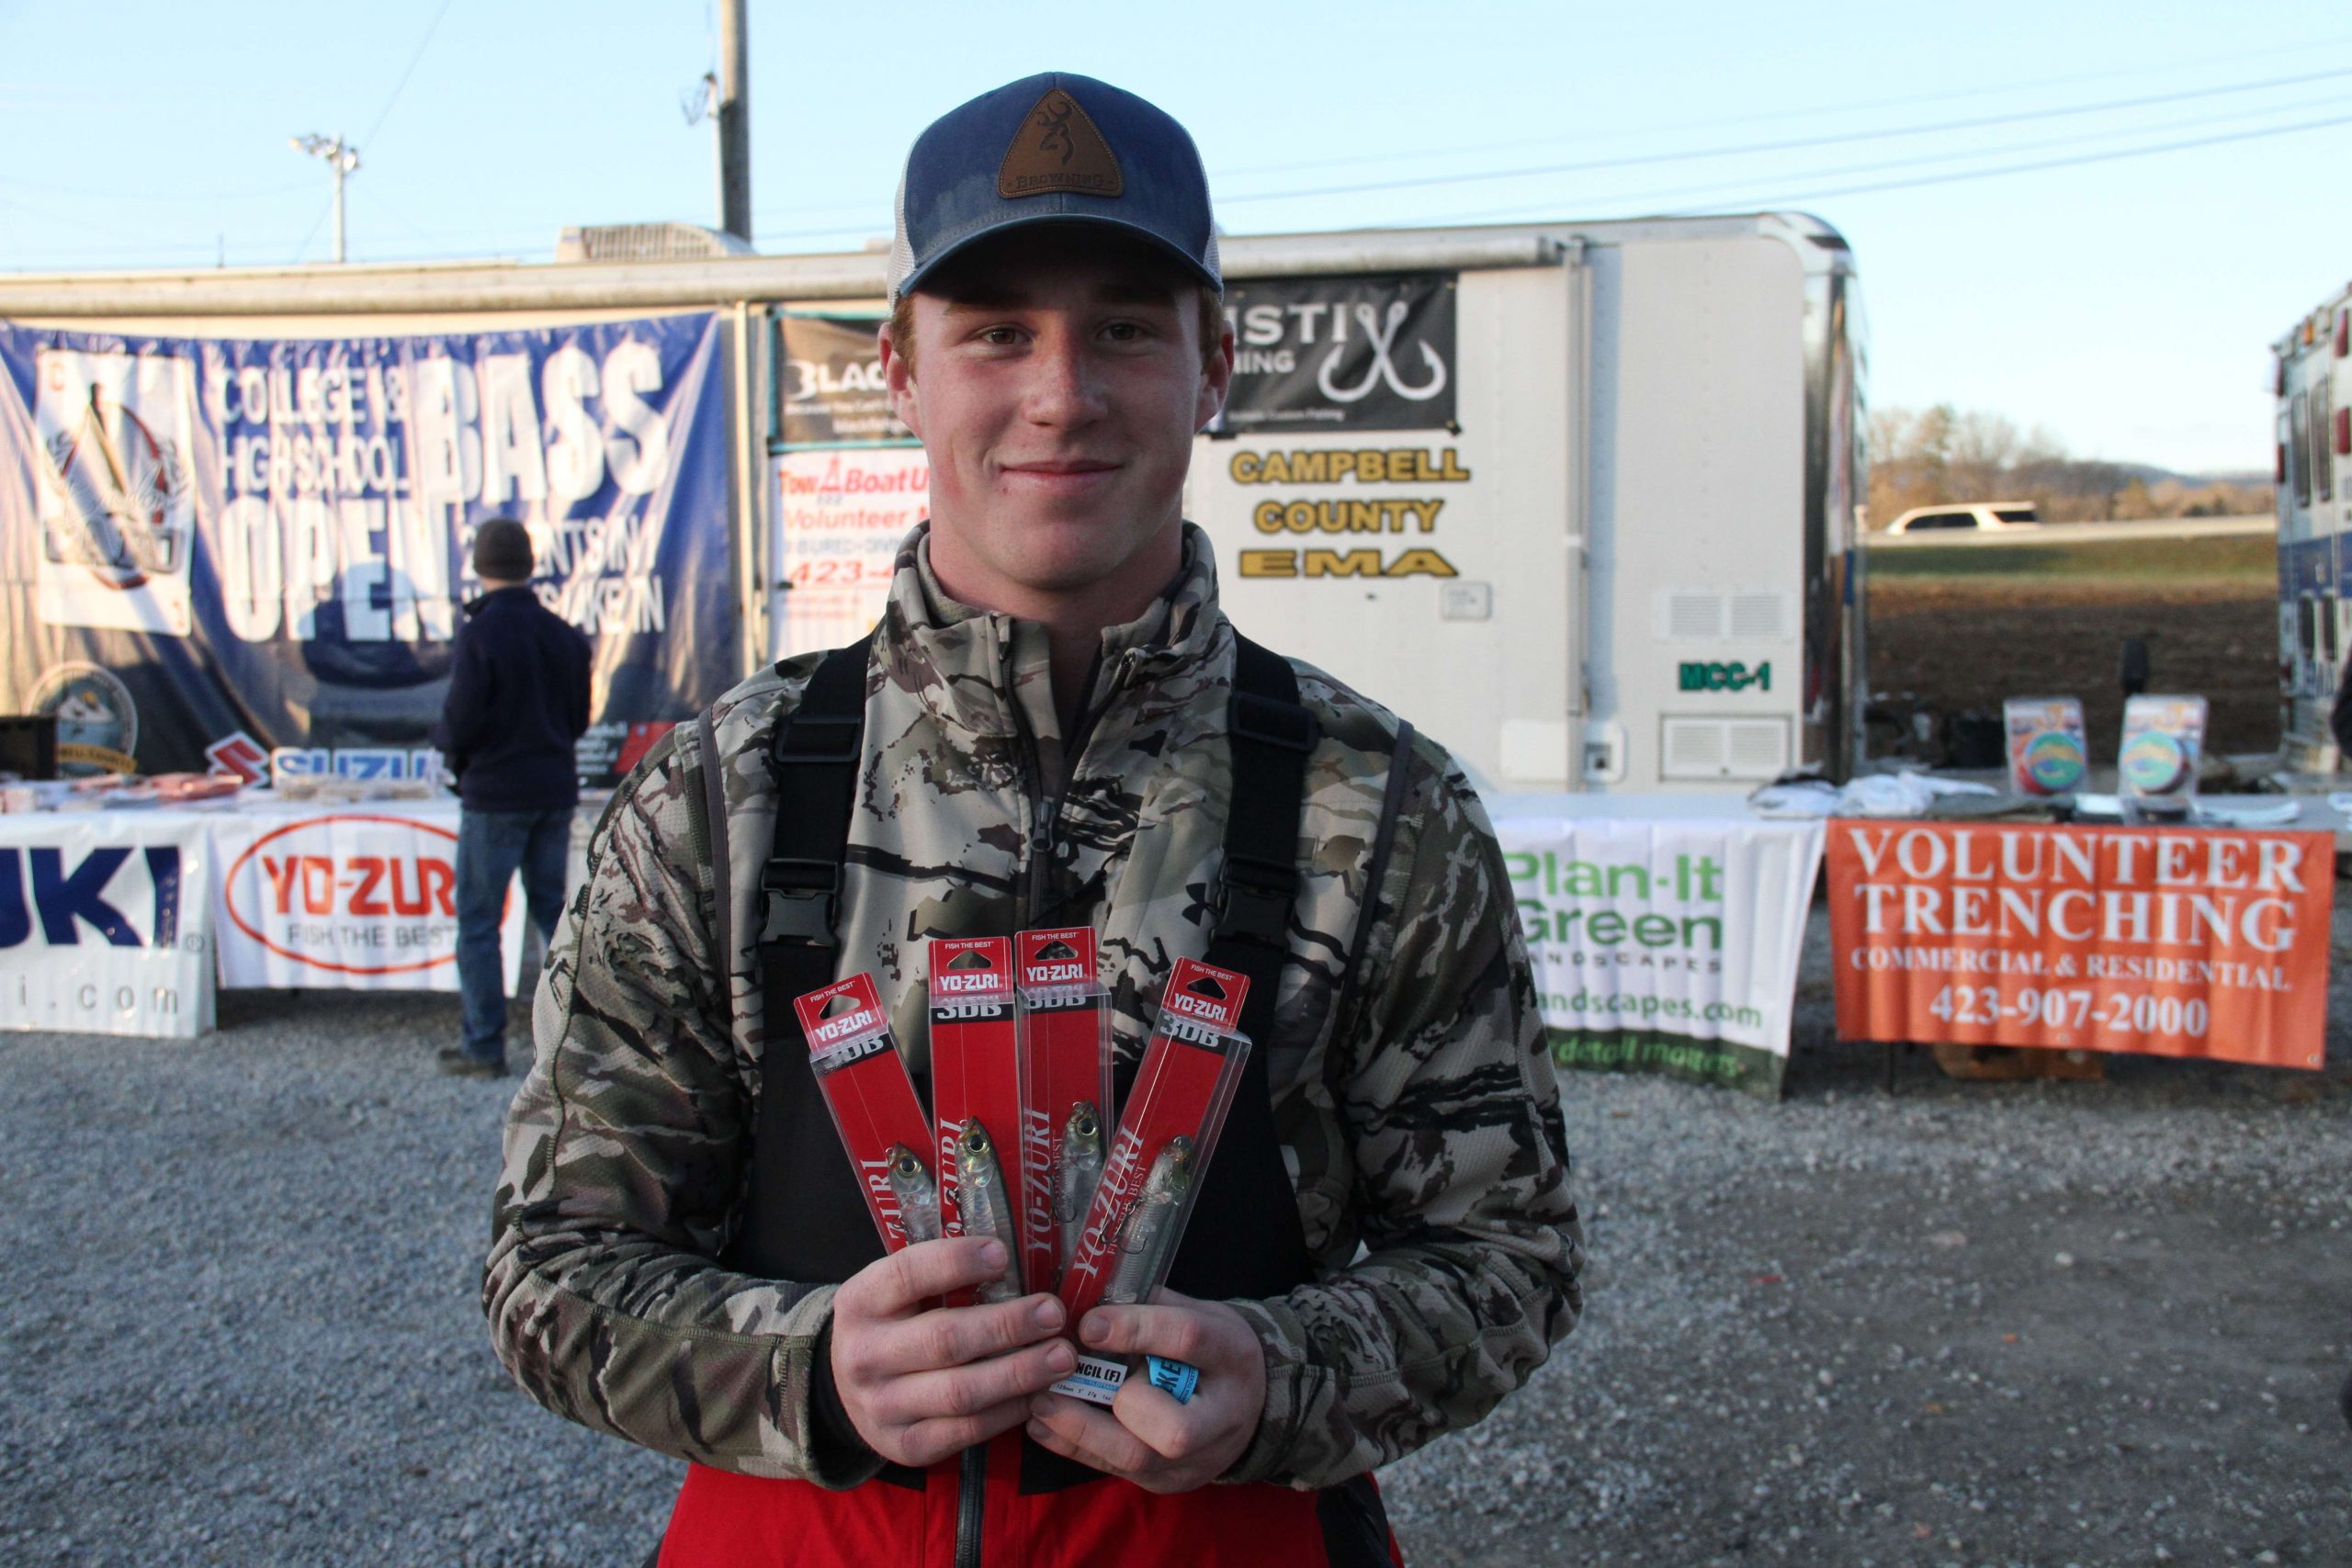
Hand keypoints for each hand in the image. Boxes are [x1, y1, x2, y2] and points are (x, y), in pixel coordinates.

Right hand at [829, 1236, 1076, 1467]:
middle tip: (1053, 1313)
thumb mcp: (897, 1293)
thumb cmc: (893, 1326)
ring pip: (961, 1392)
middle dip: (1007, 1325)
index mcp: (861, 1302)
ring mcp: (882, 1407)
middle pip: (944, 1339)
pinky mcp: (905, 1446)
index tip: (1002, 1254)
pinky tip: (1038, 1393)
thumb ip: (940, 1276)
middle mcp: (864, 1355)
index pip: (907, 1274)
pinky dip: (1008, 1412)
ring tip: (1062, 1357)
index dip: (956, 1262)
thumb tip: (1013, 1259)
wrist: (845, 1392)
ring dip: (1019, 1373)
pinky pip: (966, 1431)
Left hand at [1024, 1289, 1267, 1492]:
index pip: (1187, 1340)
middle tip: (1072, 1374)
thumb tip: (1093, 1285)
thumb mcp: (1201, 1312)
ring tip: (1040, 1400)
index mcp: (1232, 1355)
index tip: (1087, 1322)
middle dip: (1118, 1403)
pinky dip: (1072, 1446)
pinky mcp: (1167, 1481)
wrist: (1254, 1405)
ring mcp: (1196, 1458)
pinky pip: (1114, 1470)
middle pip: (1174, 1429)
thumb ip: (1154, 1303)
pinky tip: (1041, 1423)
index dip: (1135, 1329)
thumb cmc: (1214, 1349)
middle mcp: (1222, 1416)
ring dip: (1080, 1430)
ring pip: (1138, 1459)